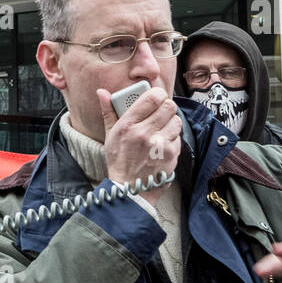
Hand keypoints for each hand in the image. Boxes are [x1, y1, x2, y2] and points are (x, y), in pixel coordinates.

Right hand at [99, 87, 180, 205]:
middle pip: (169, 106)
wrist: (130, 190)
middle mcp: (143, 133)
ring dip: (171, 123)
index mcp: (127, 125)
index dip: (158, 94)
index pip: (151, 97)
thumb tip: (102, 92)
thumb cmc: (119, 161)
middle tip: (161, 113)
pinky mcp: (171, 154)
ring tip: (161, 130)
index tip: (157, 97)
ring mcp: (159, 145)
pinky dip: (172, 139)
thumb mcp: (110, 136)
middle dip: (167, 107)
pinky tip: (162, 146)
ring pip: (177, 120)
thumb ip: (108, 111)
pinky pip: (178, 137)